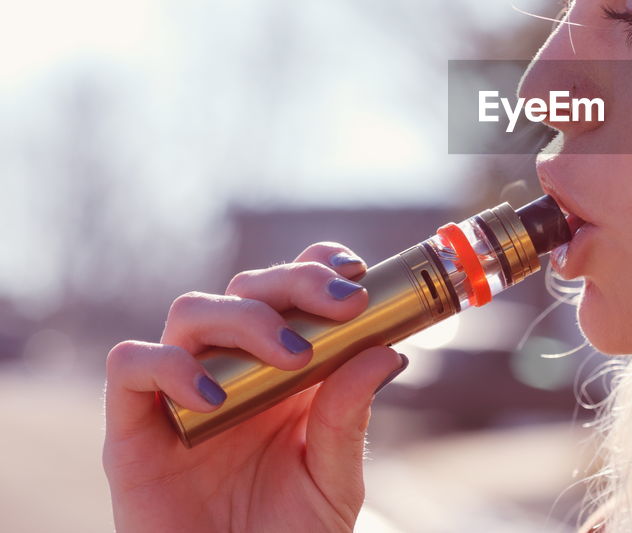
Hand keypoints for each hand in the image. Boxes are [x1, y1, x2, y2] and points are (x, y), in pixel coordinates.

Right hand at [102, 242, 408, 532]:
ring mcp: (180, 394)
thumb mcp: (334, 480)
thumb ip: (349, 419)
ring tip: (292, 357)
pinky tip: (214, 397)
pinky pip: (130, 364)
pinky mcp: (131, 431)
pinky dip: (169, 365)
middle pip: (246, 287)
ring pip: (192, 311)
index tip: (358, 272)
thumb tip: (387, 351)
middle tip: (343, 308)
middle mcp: (231, 370)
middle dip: (296, 283)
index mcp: (284, 369)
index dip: (318, 265)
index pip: (291, 288)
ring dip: (246, 318)